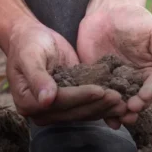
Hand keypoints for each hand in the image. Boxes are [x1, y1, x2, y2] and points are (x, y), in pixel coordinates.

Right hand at [6, 20, 126, 127]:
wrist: (32, 39)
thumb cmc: (28, 44)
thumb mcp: (30, 56)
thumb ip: (37, 77)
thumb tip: (46, 100)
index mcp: (28, 102)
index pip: (59, 102)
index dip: (80, 97)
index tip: (100, 90)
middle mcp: (42, 111)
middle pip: (74, 112)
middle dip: (97, 105)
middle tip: (118, 98)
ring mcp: (58, 110)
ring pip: (84, 113)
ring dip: (104, 109)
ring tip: (123, 103)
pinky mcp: (71, 103)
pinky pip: (88, 107)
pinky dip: (104, 106)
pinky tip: (120, 104)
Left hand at [78, 0, 151, 124]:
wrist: (106, 12)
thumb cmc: (135, 20)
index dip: (151, 94)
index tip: (145, 97)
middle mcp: (136, 81)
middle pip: (139, 100)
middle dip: (136, 107)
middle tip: (130, 109)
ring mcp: (117, 84)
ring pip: (121, 103)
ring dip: (121, 113)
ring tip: (118, 118)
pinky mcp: (98, 83)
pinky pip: (101, 98)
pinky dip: (102, 110)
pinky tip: (105, 119)